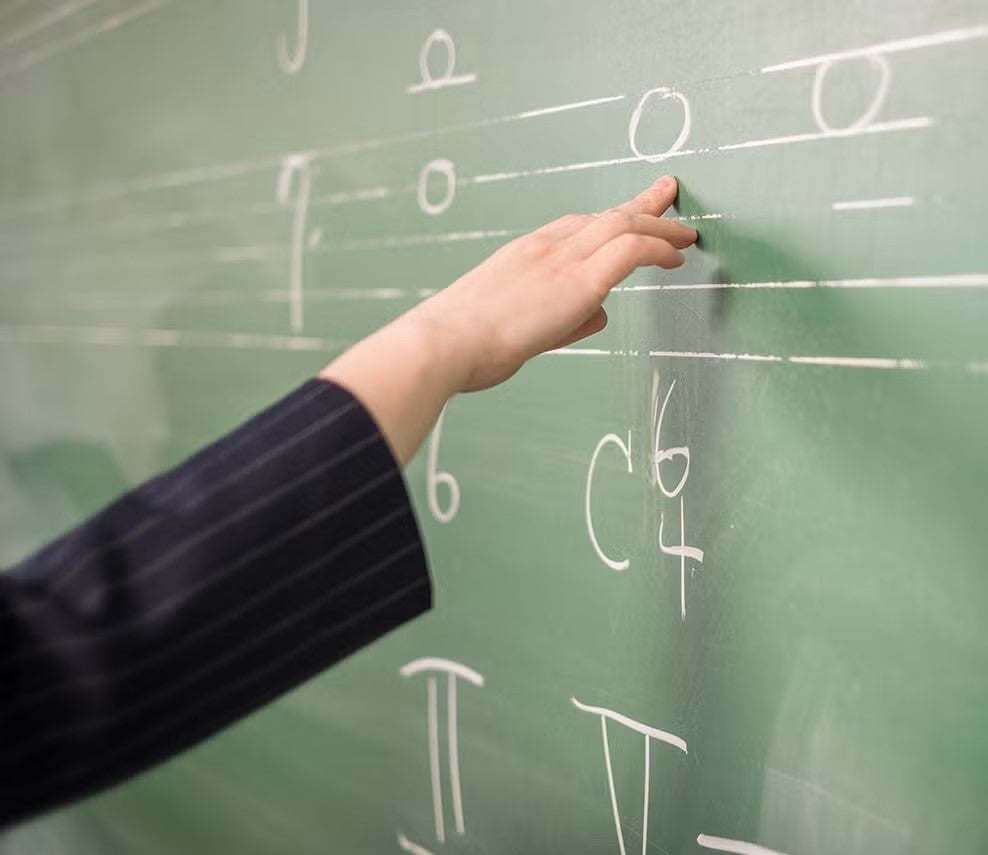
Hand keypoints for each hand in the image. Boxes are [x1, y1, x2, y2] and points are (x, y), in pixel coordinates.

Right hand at [407, 175, 696, 392]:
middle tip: (666, 193)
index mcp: (524, 255)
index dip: (607, 219)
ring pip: (624, 226)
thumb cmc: (467, 345)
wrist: (444, 342)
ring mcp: (562, 260)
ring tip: (686, 235)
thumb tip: (599, 314)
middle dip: (641, 206)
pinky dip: (657, 248)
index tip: (626, 212)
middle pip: (605, 216)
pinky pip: (630, 250)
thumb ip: (562, 319)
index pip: (576, 227)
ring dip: (660, 227)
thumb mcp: (516, 328)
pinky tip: (675, 258)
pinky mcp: (578, 281)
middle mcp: (546, 247)